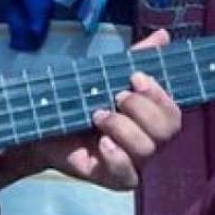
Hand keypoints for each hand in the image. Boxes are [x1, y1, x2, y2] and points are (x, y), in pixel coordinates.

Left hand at [40, 29, 179, 190]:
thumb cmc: (79, 101)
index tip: (136, 77)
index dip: (160, 95)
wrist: (41, 125)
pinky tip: (103, 143)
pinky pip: (127, 174)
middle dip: (142, 109)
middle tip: (116, 96)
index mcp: (150, 119)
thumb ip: (136, 58)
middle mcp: (148, 141)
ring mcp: (133, 162)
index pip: (173, 112)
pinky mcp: (114, 178)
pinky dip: (117, 157)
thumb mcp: (105, 75)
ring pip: (147, 149)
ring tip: (98, 115)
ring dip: (123, 128)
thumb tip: (162, 36)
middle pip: (166, 131)